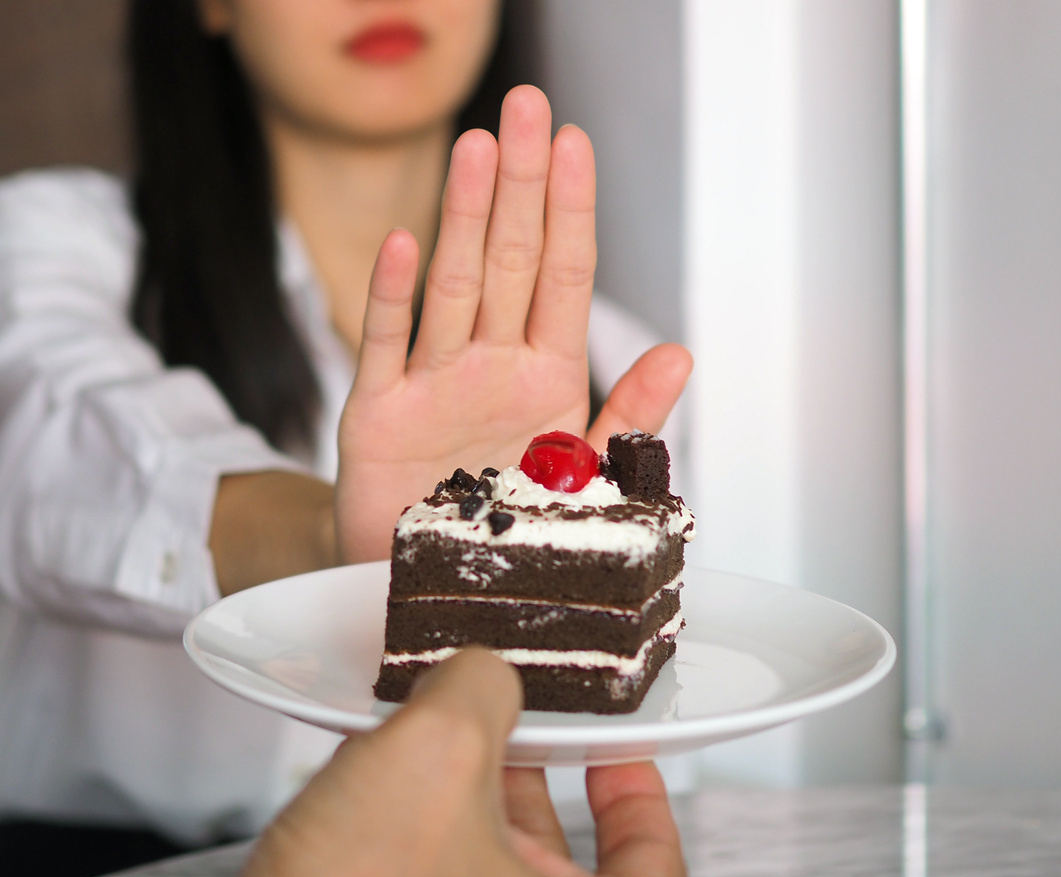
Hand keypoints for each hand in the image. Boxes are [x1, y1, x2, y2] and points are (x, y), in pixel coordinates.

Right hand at [207, 650, 686, 876]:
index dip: (637, 791)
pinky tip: (375, 769)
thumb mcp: (437, 756)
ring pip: (484, 863)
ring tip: (429, 724)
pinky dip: (414, 827)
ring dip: (459, 790)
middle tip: (506, 713)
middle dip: (526, 767)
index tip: (617, 749)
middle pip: (558, 849)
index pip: (653, 862)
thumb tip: (482, 674)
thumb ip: (480, 690)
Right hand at [335, 86, 691, 561]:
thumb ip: (629, 418)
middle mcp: (490, 366)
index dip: (570, 211)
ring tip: (478, 150)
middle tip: (527, 108)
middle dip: (521, 185)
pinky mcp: (378, 415)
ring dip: (465, 218)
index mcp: (545, 376)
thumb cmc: (503, 525)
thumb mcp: (580, 478)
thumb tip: (682, 353)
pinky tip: (402, 243)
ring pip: (453, 287)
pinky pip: (386, 348)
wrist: (427, 584)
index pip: (564, 277)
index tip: (576, 144)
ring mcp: (433, 384)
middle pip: (510, 261)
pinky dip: (392, 299)